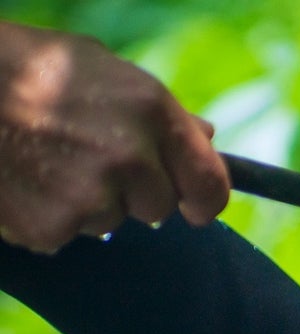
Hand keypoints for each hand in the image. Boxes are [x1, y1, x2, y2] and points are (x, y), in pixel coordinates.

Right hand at [0, 22, 228, 252]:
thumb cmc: (23, 67)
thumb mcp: (96, 66)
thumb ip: (156, 109)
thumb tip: (206, 136)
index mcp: (151, 110)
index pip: (210, 183)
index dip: (203, 200)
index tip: (193, 208)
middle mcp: (131, 156)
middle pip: (157, 208)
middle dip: (130, 193)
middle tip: (82, 158)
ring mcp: (92, 194)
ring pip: (109, 220)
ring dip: (84, 201)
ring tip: (42, 159)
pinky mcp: (53, 224)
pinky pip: (66, 233)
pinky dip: (46, 216)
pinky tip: (22, 180)